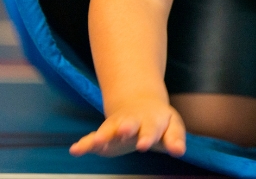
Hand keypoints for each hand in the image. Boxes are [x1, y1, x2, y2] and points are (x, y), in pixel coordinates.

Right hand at [69, 98, 185, 157]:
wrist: (140, 104)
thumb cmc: (159, 121)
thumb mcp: (171, 126)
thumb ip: (175, 139)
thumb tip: (180, 151)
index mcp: (152, 120)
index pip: (152, 129)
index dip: (148, 136)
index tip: (144, 145)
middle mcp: (133, 122)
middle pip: (130, 124)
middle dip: (127, 128)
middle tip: (124, 131)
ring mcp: (117, 127)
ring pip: (109, 129)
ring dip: (104, 134)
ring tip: (96, 141)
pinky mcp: (104, 134)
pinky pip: (92, 138)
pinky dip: (84, 144)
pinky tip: (75, 150)